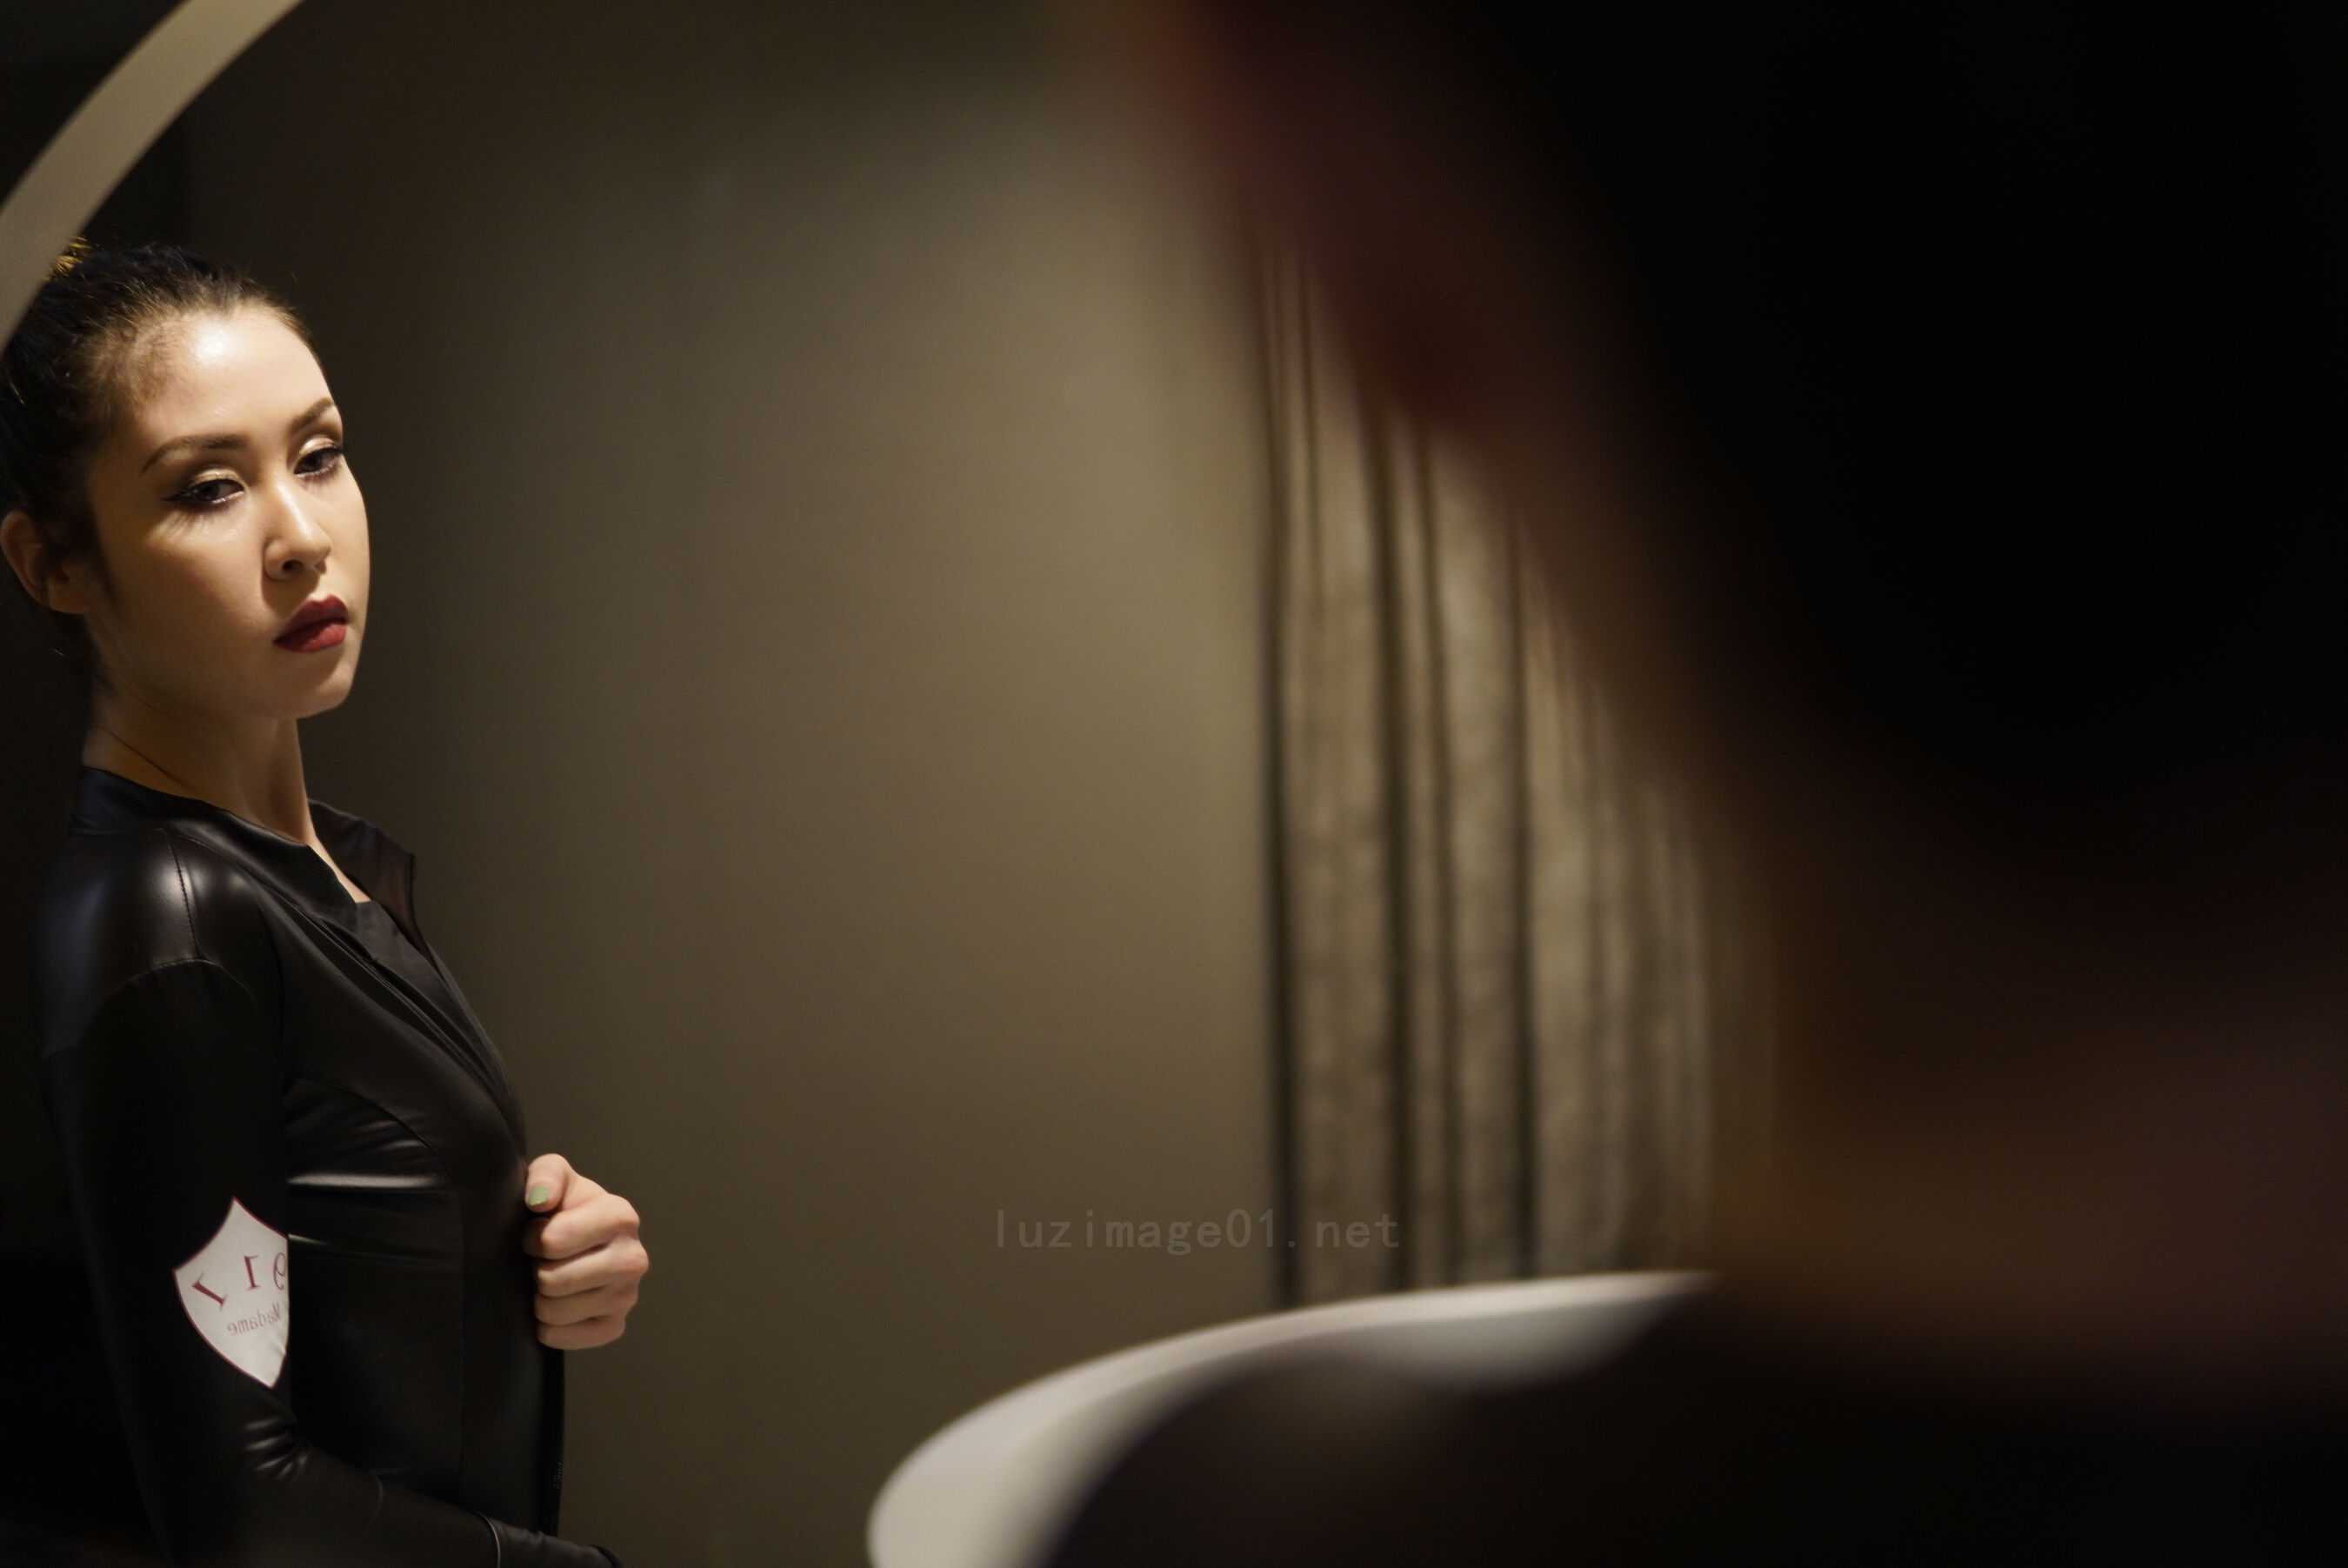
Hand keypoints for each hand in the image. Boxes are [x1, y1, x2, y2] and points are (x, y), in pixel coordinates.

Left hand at [519, 1152, 647, 1349]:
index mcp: (621, 1217)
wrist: (578, 1241)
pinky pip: (562, 1337)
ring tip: (551, 1279)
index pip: (554, 1241)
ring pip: (553, 1312)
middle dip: (536, 1271)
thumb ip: (546, 1175)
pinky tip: (558, 1303)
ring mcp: (627, 1297)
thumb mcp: (554, 1176)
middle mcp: (634, 1258)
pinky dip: (549, 1326)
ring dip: (540, 1299)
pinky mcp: (614, 1326)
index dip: (533, 1239)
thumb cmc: (563, 1208)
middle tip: (543, 1261)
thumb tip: (540, 1201)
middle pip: (552, 1281)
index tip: (537, 1233)